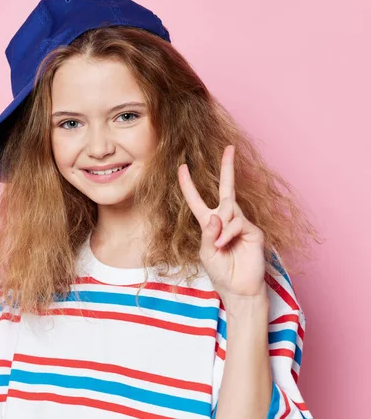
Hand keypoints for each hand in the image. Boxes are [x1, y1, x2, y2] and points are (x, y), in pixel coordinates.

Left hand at [178, 145, 266, 301]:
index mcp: (210, 223)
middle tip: (229, 148)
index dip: (188, 184)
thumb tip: (218, 215)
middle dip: (227, 167)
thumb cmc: (221, 272)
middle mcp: (226, 219)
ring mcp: (241, 223)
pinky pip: (237, 223)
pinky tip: (229, 245)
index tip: (182, 167)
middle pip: (227, 189)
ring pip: (229, 209)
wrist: (239, 289)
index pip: (197, 200)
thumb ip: (209, 233)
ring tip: (222, 245)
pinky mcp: (253, 230)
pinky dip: (229, 234)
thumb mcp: (206, 252)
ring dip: (221, 228)